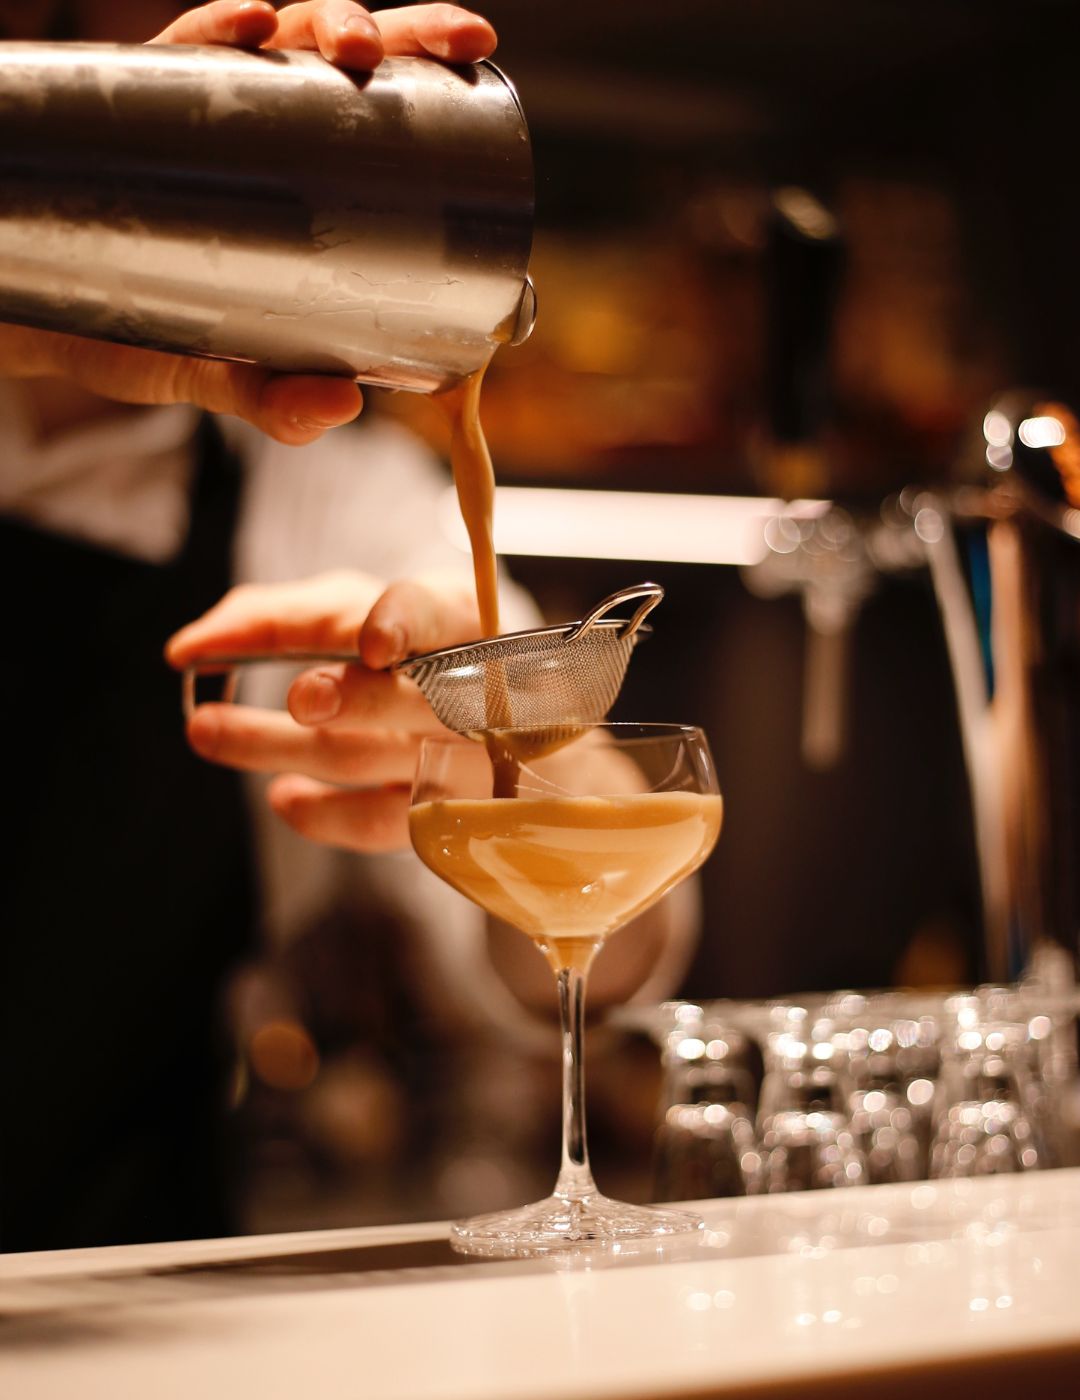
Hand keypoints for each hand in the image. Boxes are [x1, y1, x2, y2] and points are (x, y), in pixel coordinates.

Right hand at [0, 2, 496, 444]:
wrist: (33, 317)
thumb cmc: (140, 333)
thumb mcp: (218, 375)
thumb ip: (275, 399)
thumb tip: (342, 407)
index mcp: (300, 176)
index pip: (373, 103)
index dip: (427, 65)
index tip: (476, 52)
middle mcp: (258, 128)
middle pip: (338, 53)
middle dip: (401, 30)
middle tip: (455, 42)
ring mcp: (199, 112)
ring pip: (273, 36)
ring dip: (320, 21)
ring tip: (352, 44)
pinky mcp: (133, 107)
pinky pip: (177, 54)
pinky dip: (212, 33)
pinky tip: (248, 26)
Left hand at [166, 570, 480, 850]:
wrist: (475, 711)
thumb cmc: (400, 643)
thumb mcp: (347, 606)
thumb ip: (270, 617)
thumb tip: (188, 648)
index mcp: (456, 616)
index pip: (434, 614)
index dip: (406, 627)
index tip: (372, 642)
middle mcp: (474, 690)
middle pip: (416, 697)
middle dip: (355, 699)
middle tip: (297, 698)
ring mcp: (465, 760)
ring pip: (374, 756)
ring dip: (280, 746)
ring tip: (206, 730)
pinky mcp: (440, 815)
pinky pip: (381, 824)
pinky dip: (323, 815)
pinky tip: (280, 794)